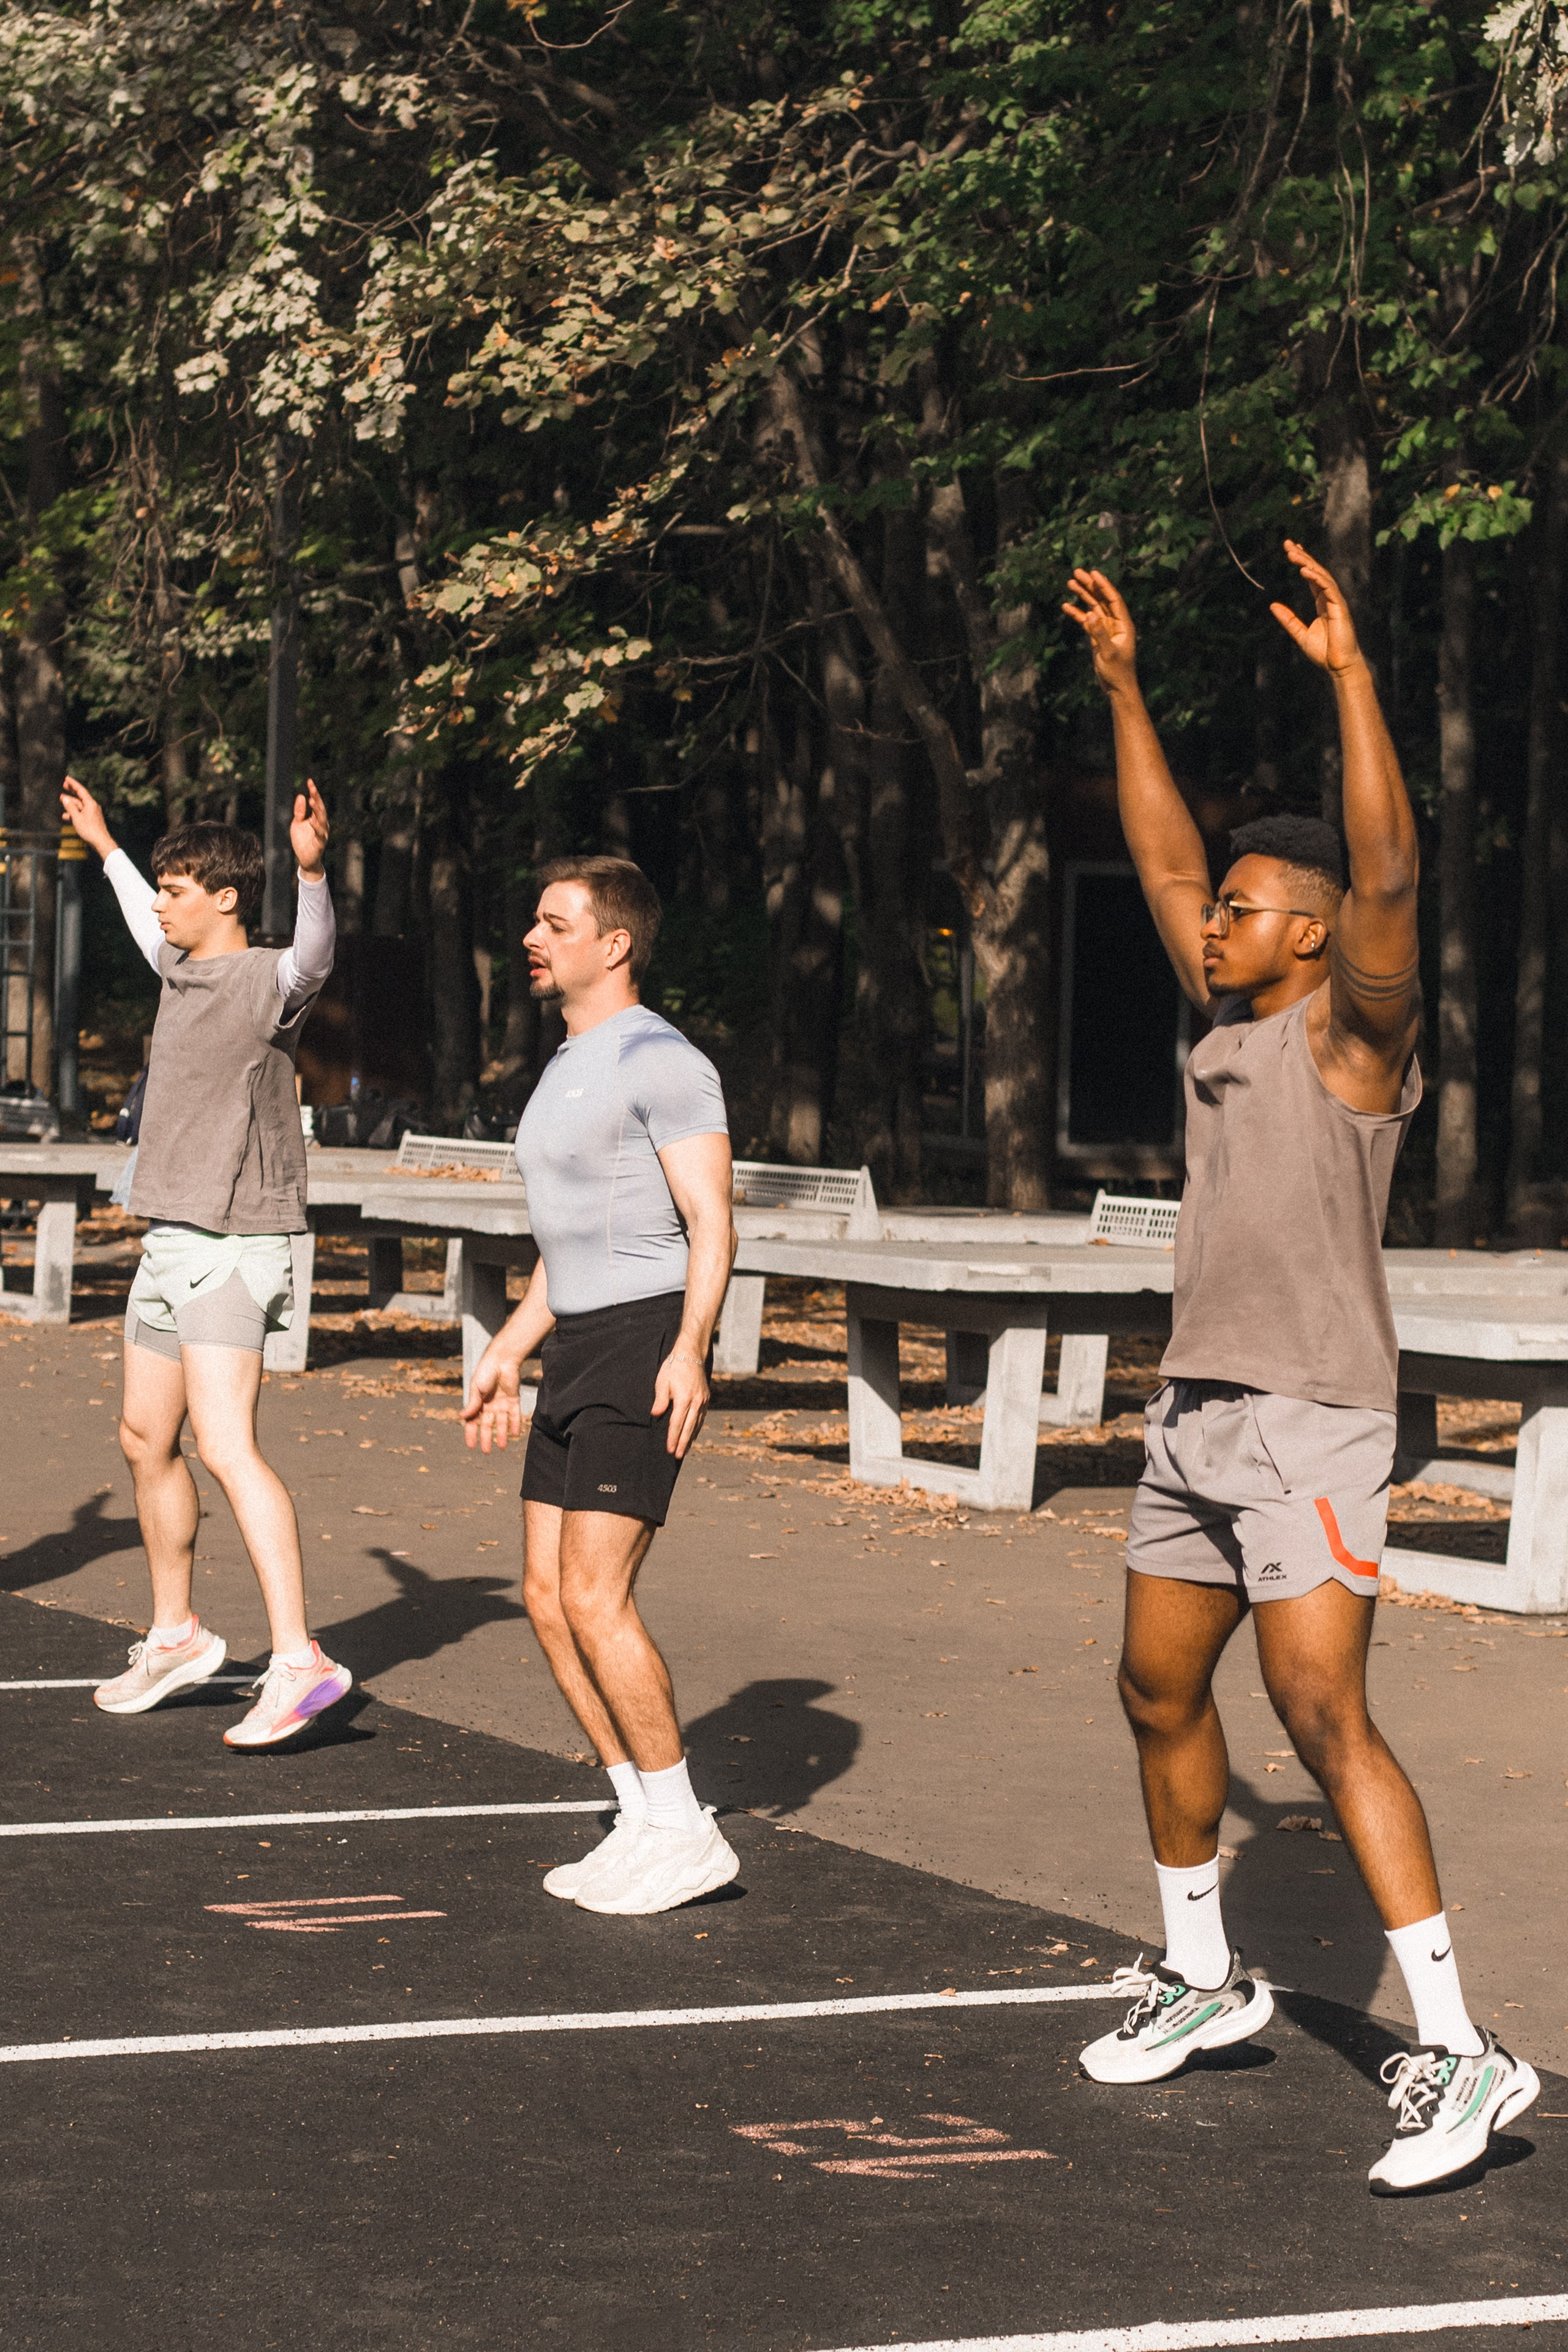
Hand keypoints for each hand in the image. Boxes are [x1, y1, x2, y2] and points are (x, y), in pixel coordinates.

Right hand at [60, 775, 115, 860]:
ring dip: (70, 803)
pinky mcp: (92, 820)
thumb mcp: (77, 818)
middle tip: (64, 785)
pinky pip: (81, 813)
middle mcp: (92, 806)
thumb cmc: (89, 830)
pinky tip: (66, 816)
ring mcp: (93, 813)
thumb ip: (70, 807)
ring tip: (61, 799)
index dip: (73, 784)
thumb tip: (65, 798)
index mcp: (90, 804)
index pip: (81, 790)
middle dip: (72, 791)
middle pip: (80, 796)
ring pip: (80, 806)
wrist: (100, 842)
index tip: (66, 778)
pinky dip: (74, 813)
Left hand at [290, 777, 329, 877]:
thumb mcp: (297, 823)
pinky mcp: (320, 843)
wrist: (305, 859)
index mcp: (317, 818)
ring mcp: (322, 833)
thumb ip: (299, 811)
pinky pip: (320, 834)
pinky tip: (312, 820)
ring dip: (317, 810)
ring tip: (312, 800)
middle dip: (316, 798)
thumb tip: (301, 795)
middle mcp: (322, 824)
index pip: (316, 803)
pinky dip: (316, 827)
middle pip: (320, 809)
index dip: (314, 792)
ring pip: (322, 820)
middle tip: (312, 788)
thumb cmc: (303, 840)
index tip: (309, 781)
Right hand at [462, 1351, 524, 1452]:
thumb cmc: (486, 1371)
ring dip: (502, 1434)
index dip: (471, 1434)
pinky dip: (515, 1424)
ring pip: (502, 1423)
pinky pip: (515, 1415)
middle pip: (487, 1425)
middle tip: (487, 1452)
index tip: (471, 1446)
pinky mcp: (513, 1399)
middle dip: (487, 1438)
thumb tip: (462, 1417)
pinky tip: (515, 1434)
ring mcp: (502, 1403)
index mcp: (478, 1402)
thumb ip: (473, 1404)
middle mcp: (489, 1405)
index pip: (473, 1422)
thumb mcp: (477, 1389)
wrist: (502, 1359)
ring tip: (502, 1447)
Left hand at [652, 1344, 708, 1458]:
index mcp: (684, 1399)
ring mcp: (703, 1400)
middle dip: (683, 1443)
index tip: (670, 1449)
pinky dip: (697, 1427)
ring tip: (686, 1449)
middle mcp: (696, 1402)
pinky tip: (693, 1433)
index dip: (673, 1438)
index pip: (677, 1423)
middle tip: (678, 1455)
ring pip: (697, 1423)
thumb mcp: (662, 1382)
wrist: (691, 1354)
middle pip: (689, 1427)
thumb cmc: (674, 1367)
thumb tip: (655, 1415)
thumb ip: (660, 1400)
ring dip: (691, 1437)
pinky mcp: (705, 1398)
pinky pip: (701, 1417)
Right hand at [1062, 568, 1138, 693]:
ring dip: (1083, 595)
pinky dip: (1077, 614)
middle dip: (1090, 586)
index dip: (1103, 586)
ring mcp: (1106, 629)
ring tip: (1070, 583)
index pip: (1113, 600)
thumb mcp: (1108, 653)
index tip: (1093, 573)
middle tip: (1077, 572)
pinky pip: (1086, 621)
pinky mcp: (1098, 637)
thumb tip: (1089, 615)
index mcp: (1124, 625)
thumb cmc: (1117, 672)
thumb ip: (1099, 634)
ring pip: (1093, 607)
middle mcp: (1116, 623)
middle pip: (1102, 599)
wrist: (1117, 688)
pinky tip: (1066, 606)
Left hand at [1269, 540, 1363, 675]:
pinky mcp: (1340, 608)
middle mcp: (1330, 599)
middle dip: (1303, 556)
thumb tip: (1273, 605)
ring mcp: (1336, 602)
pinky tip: (1305, 571)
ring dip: (1308, 563)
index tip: (1291, 550)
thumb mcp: (1300, 634)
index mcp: (1322, 603)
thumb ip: (1288, 619)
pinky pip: (1329, 589)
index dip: (1302, 562)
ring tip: (1293, 553)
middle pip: (1316, 572)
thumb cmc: (1324, 652)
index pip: (1312, 577)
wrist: (1338, 666)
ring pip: (1322, 576)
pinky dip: (1317, 579)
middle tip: (1288, 544)